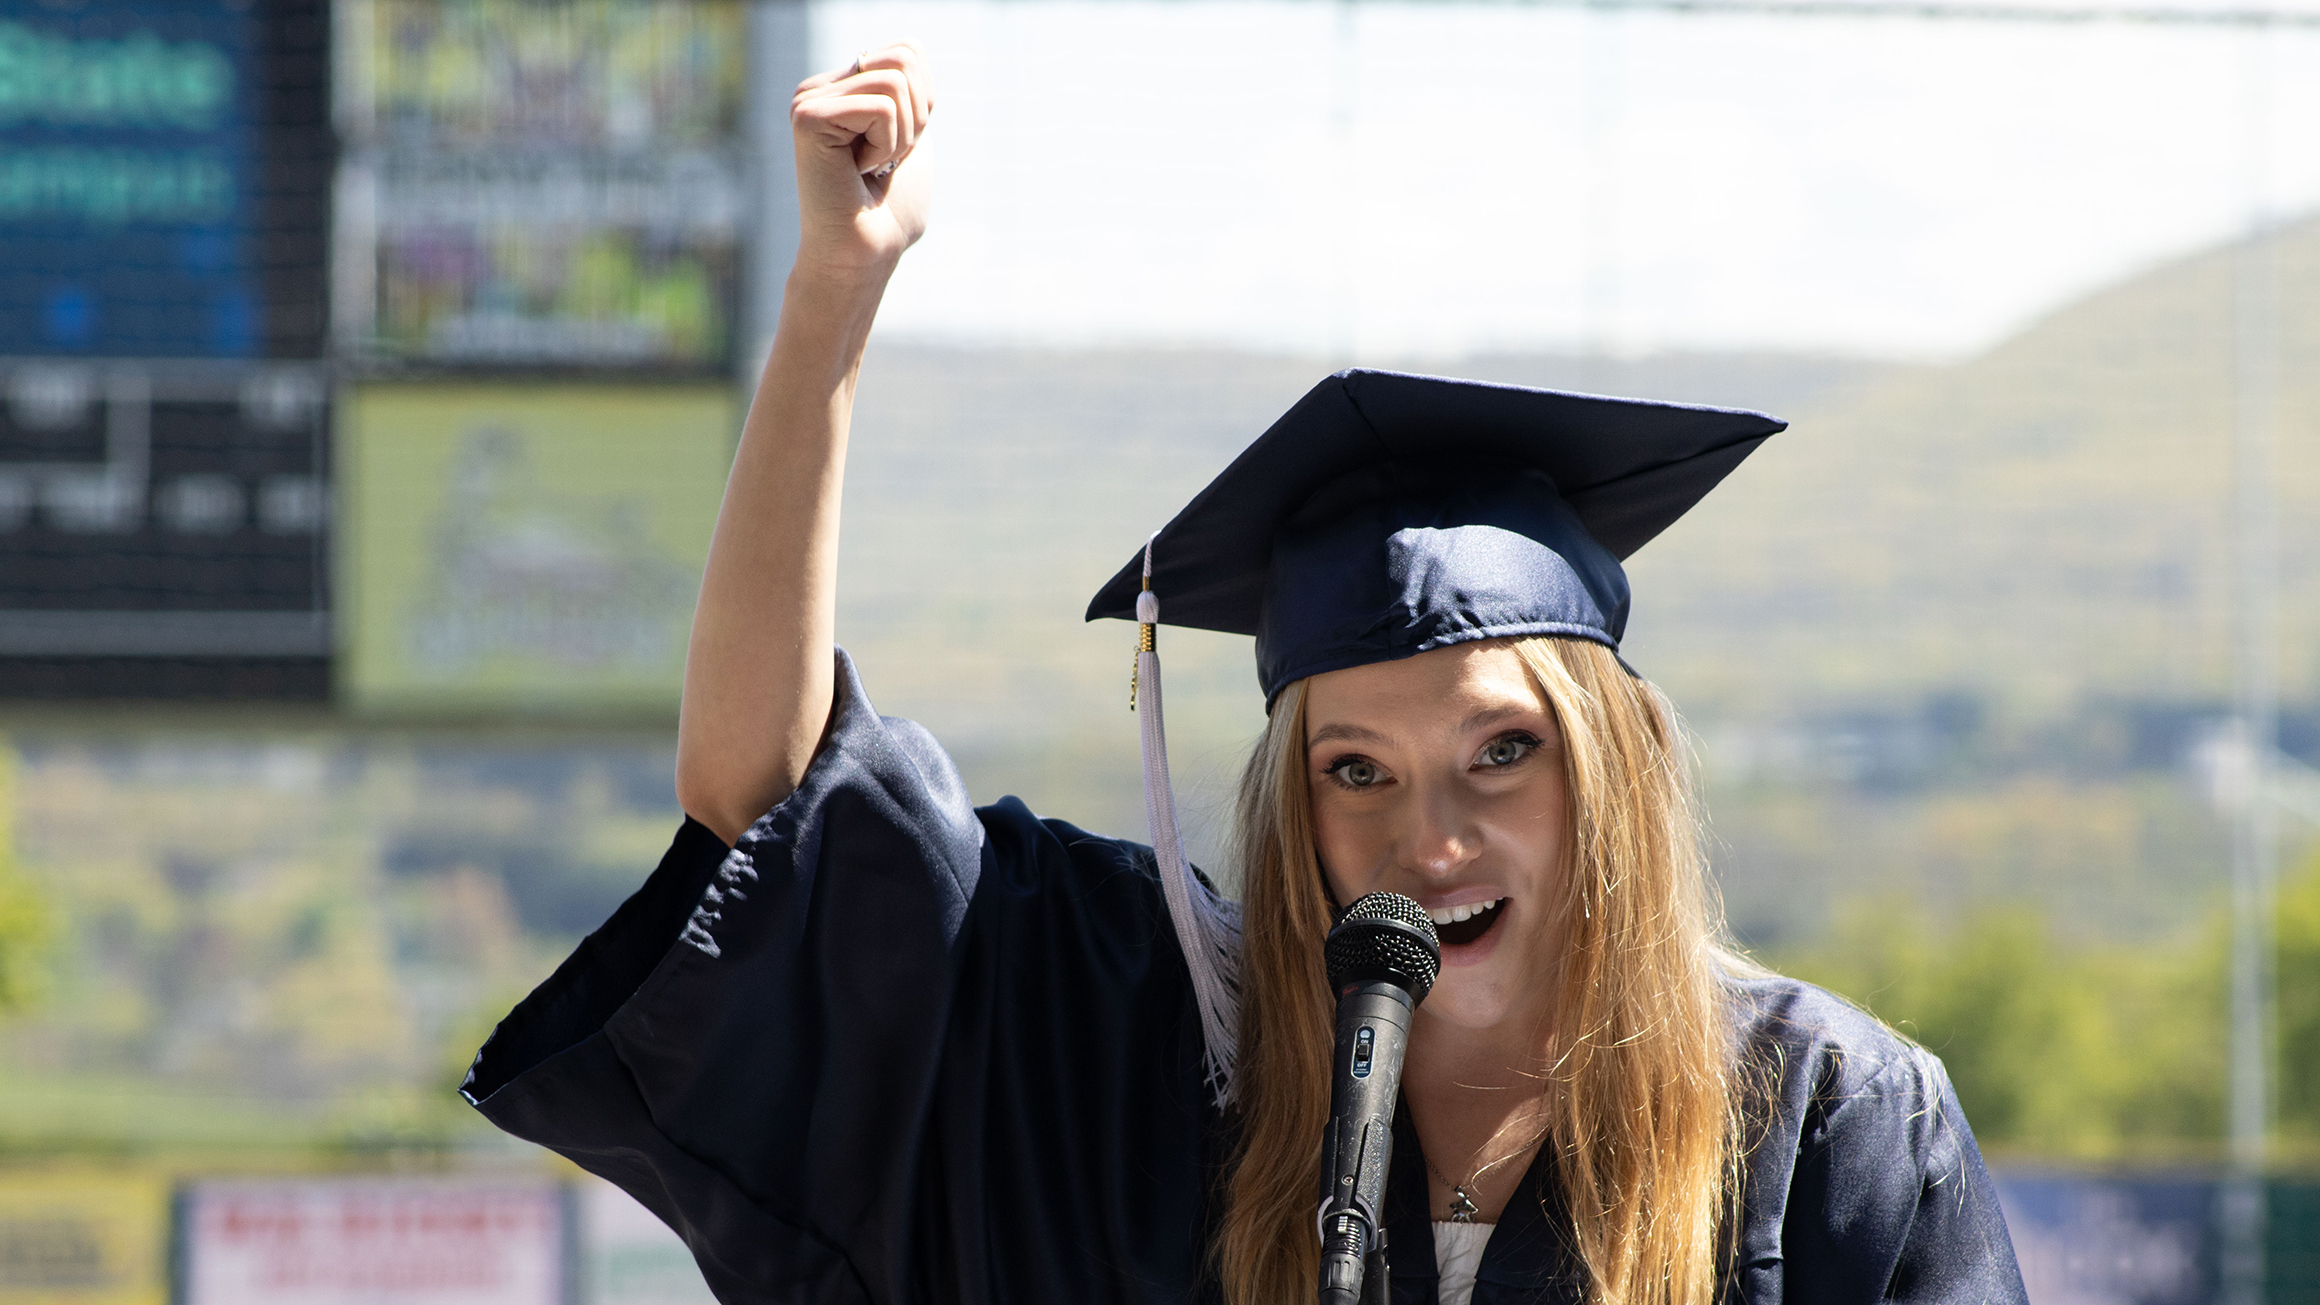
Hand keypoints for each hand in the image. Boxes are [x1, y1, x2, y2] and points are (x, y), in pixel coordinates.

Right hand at [790, 43, 933, 275]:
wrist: (862, 257)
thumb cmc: (888, 212)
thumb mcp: (911, 137)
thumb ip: (910, 91)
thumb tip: (910, 49)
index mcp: (842, 88)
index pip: (908, 51)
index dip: (924, 100)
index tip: (899, 147)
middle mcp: (818, 87)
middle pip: (904, 58)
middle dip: (916, 117)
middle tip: (886, 160)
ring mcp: (808, 99)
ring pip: (895, 82)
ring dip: (901, 137)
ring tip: (870, 168)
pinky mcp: (807, 116)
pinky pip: (881, 109)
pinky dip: (887, 147)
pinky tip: (858, 173)